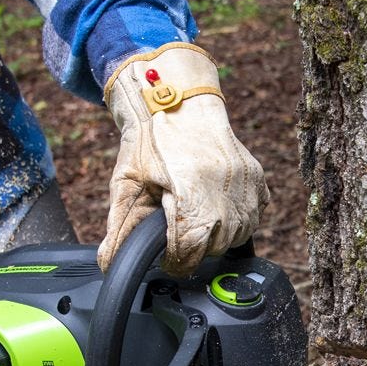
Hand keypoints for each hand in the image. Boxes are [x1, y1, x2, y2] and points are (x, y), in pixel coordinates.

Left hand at [99, 43, 268, 274]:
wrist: (177, 101)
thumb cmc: (150, 142)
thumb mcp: (126, 184)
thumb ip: (119, 228)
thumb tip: (108, 264)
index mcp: (190, 197)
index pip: (190, 253)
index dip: (175, 260)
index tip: (166, 256)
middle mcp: (224, 195)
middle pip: (214, 248)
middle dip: (194, 247)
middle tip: (177, 228)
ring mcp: (246, 187)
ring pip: (237, 236)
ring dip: (217, 236)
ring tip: (196, 216)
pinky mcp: (258, 179)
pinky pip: (254, 216)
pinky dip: (237, 219)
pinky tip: (217, 206)